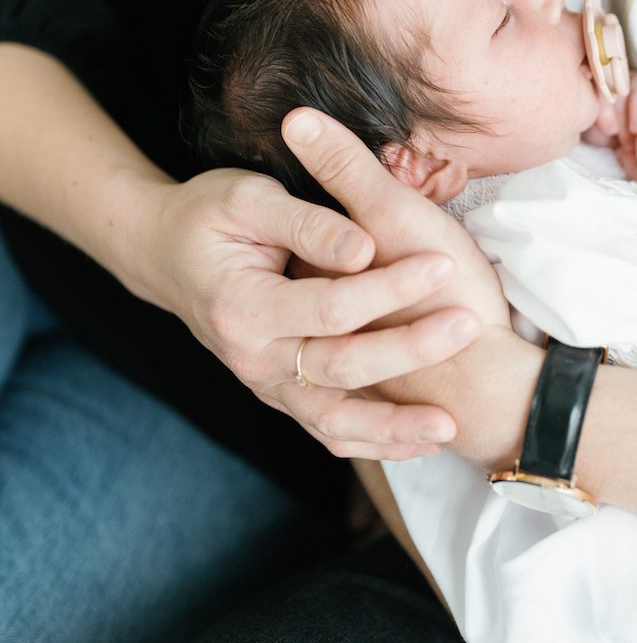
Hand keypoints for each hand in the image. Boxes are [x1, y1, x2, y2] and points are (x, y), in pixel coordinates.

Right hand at [136, 120, 505, 460]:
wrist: (162, 255)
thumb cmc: (208, 215)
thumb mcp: (247, 199)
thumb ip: (307, 222)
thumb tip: (362, 248)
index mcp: (243, 306)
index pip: (329, 305)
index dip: (389, 286)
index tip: (442, 263)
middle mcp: (252, 358)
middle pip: (341, 366)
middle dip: (410, 348)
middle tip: (468, 326)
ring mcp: (266, 386)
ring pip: (336, 421)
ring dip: (395, 427)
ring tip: (450, 427)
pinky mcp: (283, 396)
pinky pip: (330, 433)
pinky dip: (376, 443)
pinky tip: (423, 443)